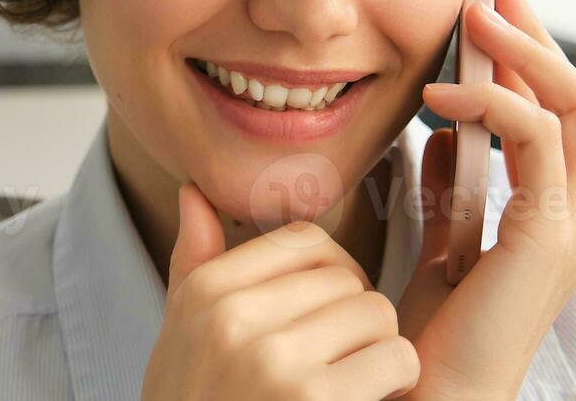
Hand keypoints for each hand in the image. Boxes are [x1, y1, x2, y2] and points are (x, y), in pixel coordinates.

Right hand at [141, 183, 421, 400]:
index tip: (318, 322)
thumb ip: (194, 266)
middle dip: (353, 322)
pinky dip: (393, 387)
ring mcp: (275, 362)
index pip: (303, 240)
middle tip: (332, 369)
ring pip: (377, 314)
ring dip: (377, 357)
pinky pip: (396, 358)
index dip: (329, 276)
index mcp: (204, 294)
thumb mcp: (180, 342)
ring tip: (346, 390)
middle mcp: (233, 319)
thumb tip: (195, 194)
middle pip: (346, 277)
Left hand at [396, 0, 575, 399]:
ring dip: (525, 50)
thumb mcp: (439, 247)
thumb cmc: (426, 341)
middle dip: (540, 33)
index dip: (532, 57)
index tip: (492, 6)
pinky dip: (491, 102)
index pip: (562, 119)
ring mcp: (574, 231)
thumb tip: (442, 137)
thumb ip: (451, 193)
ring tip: (474, 14)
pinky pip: (535, 140)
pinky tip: (437, 95)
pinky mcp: (551, 240)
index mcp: (556, 221)